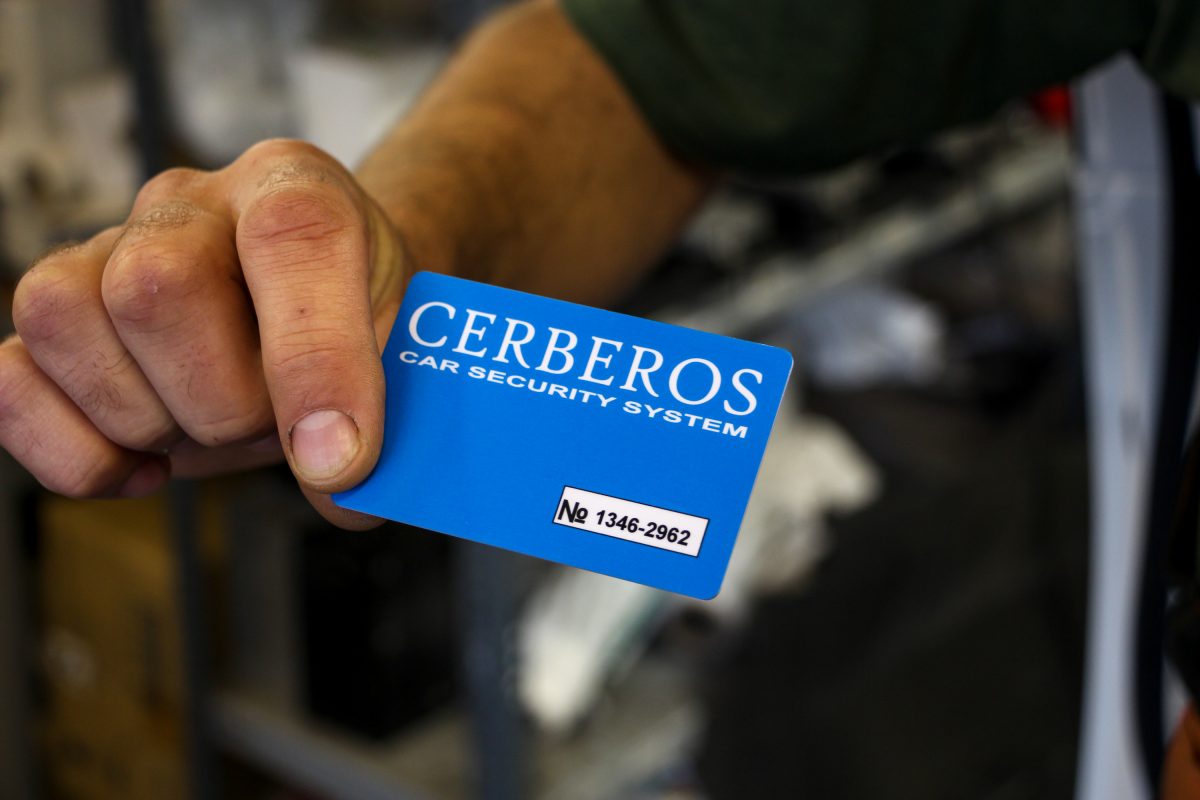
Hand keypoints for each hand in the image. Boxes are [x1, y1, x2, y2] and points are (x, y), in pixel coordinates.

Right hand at [1, 139, 408, 526]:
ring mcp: (108, 253)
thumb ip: (391, 421)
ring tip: (210, 426)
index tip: (339, 458)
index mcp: (296, 188)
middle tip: (270, 421)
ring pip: (63, 315)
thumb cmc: (362, 323)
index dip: (315, 356)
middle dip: (222, 399)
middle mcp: (192, 206)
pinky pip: (8, 380)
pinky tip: (144, 465)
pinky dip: (72, 452)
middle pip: (155, 283)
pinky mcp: (60, 324)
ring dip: (147, 418)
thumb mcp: (404, 358)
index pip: (294, 234)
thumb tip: (336, 488)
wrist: (325, 304)